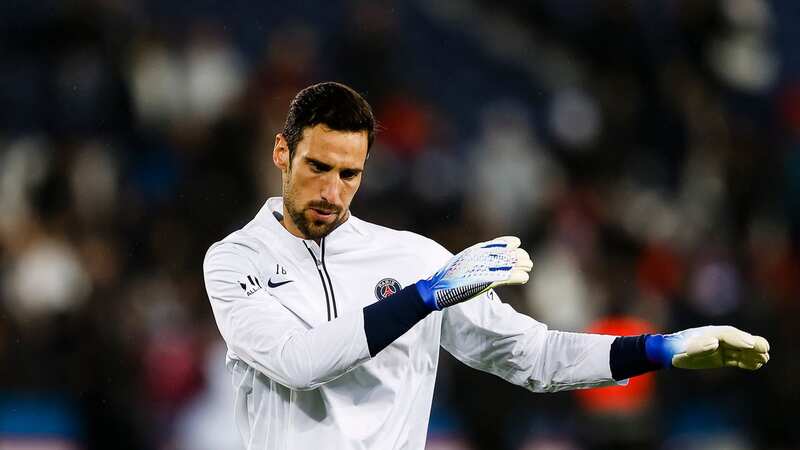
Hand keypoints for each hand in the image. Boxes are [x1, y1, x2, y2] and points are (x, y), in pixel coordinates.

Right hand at [415, 236, 532, 309]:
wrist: (436, 289)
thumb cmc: (447, 278)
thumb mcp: (461, 263)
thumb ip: (473, 259)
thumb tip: (481, 259)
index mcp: (474, 251)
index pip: (496, 243)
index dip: (508, 243)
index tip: (516, 243)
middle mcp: (480, 257)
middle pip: (505, 253)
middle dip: (517, 256)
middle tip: (526, 260)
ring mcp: (483, 269)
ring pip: (509, 264)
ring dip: (521, 265)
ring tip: (529, 266)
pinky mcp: (485, 282)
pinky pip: (506, 277)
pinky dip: (516, 277)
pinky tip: (525, 277)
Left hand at [645, 326, 769, 369]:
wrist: (669, 353)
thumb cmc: (675, 350)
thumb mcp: (683, 349)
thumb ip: (698, 346)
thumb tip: (714, 342)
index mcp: (709, 333)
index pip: (728, 334)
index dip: (740, 339)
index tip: (751, 345)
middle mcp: (717, 338)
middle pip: (738, 339)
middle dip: (752, 344)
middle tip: (765, 350)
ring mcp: (720, 347)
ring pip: (740, 349)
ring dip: (753, 354)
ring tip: (765, 359)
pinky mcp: (721, 356)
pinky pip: (737, 358)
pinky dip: (747, 361)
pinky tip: (757, 365)